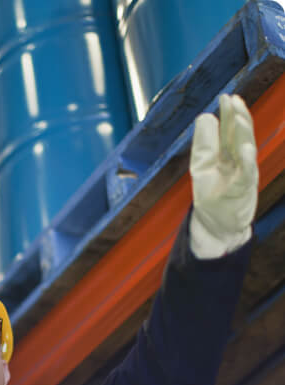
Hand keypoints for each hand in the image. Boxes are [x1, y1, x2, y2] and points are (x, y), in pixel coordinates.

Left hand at [189, 93, 257, 258]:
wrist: (218, 225)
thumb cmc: (211, 194)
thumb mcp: (202, 167)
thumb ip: (205, 144)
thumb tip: (205, 116)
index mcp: (226, 155)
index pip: (228, 131)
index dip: (228, 115)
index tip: (227, 97)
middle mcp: (237, 162)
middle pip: (239, 136)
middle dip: (237, 118)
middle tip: (234, 99)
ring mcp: (242, 175)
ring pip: (245, 150)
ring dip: (243, 134)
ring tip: (239, 116)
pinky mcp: (241, 190)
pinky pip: (246, 174)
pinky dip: (246, 161)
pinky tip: (244, 148)